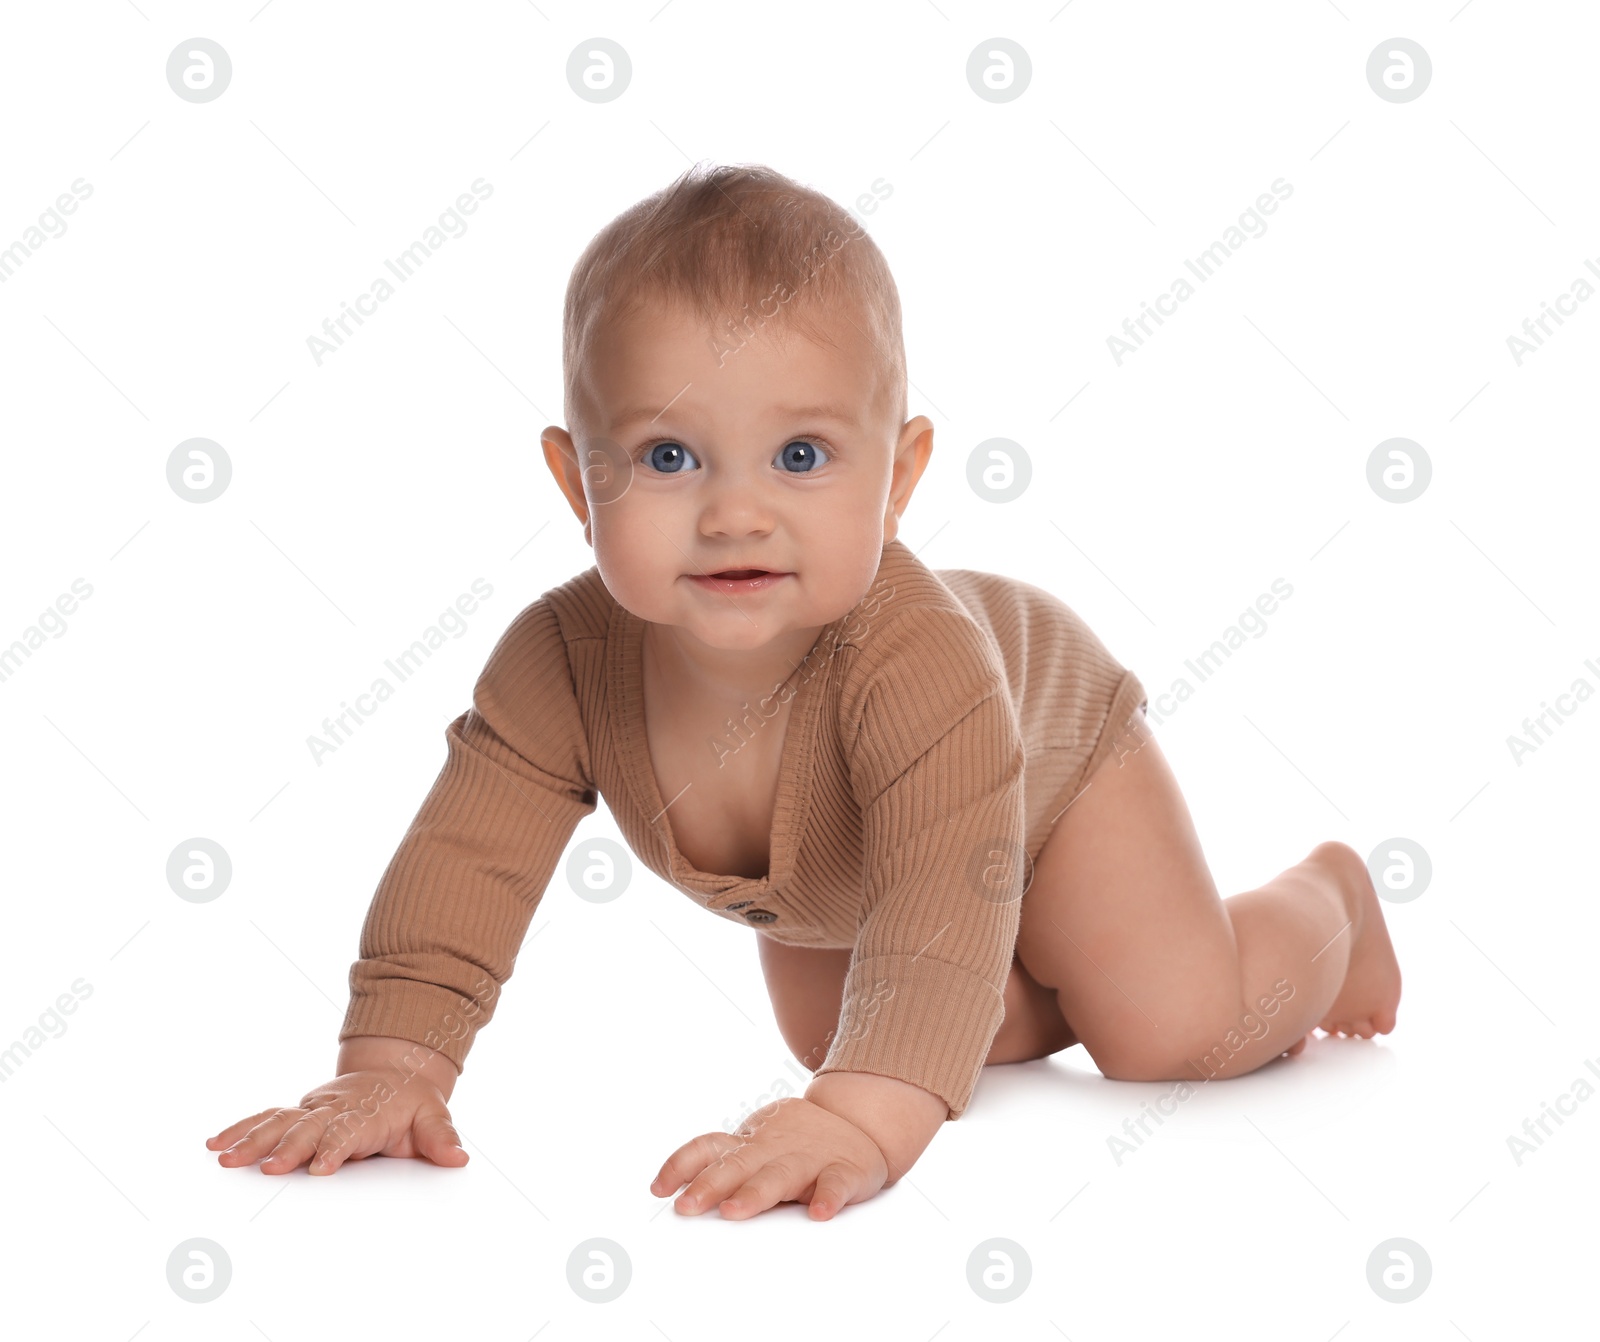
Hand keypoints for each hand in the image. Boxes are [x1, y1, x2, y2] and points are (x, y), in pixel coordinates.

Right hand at [207, 1059, 466, 1175]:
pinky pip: (266, 1119)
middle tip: (270, 1168)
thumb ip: (441, 1137)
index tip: (322, 1168)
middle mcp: (335, 1108)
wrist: (394, 1073)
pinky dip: (240, 1128)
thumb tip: (458, 1157)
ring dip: (253, 1139)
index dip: (336, 1148)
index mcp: (367, 1111)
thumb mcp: (433, 1115)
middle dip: (289, 1148)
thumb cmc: (410, 1101)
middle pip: (309, 1128)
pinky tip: (216, 1143)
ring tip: (225, 1158)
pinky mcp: (298, 1113)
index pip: (350, 1131)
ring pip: (279, 1122)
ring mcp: (313, 1109)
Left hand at [650, 1096, 888, 1220]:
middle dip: (710, 1185)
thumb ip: (725, 1165)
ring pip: (781, 1175)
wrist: (862, 1122)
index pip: (709, 1147)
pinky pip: (836, 1184)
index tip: (659, 1189)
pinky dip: (828, 1197)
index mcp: (751, 1143)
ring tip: (734, 1211)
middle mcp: (774, 1148)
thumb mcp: (758, 1146)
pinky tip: (818, 1213)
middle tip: (687, 1207)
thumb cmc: (798, 1142)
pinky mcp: (844, 1169)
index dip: (681, 1165)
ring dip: (756, 1193)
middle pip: (738, 1164)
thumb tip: (674, 1193)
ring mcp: (810, 1158)